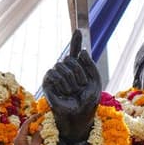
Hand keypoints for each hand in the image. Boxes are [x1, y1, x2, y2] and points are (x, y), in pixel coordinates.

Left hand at [12, 113, 43, 144]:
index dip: (34, 118)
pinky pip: (28, 140)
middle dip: (35, 122)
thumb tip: (40, 127)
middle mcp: (17, 142)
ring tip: (44, 126)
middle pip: (26, 128)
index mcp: (19, 140)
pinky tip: (41, 139)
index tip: (42, 114)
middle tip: (44, 119)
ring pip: (27, 134)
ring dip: (35, 129)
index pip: (26, 124)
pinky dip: (34, 136)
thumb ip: (36, 139)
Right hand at [42, 29, 101, 143]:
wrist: (79, 114)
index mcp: (78, 68)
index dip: (76, 40)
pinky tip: (65, 93)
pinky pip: (54, 74)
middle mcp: (66, 69)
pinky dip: (62, 84)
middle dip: (79, 73)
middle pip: (70, 59)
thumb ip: (90, 64)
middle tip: (80, 87)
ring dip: (71, 81)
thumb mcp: (95, 81)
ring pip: (62, 66)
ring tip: (73, 92)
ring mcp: (56, 74)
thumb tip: (80, 52)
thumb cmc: (88, 101)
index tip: (79, 30)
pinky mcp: (47, 81)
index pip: (76, 51)